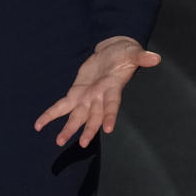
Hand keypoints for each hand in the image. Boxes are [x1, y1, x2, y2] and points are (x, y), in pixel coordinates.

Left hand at [33, 35, 160, 147]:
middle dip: (88, 129)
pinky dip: (50, 115)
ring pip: (77, 116)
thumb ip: (141, 57)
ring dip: (68, 129)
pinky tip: (39, 125)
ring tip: (59, 142)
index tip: (108, 129)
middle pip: (94, 116)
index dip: (110, 116)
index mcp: (113, 89)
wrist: (113, 51)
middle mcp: (99, 97)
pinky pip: (61, 106)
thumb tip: (155, 58)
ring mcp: (87, 97)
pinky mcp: (76, 92)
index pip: (112, 105)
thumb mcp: (132, 52)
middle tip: (83, 144)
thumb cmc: (125, 54)